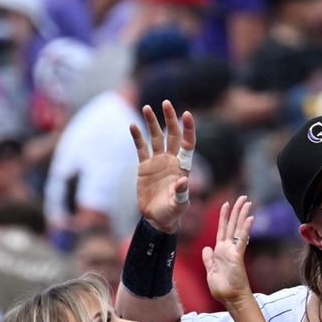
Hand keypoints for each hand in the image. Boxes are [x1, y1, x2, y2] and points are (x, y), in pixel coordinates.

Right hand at [131, 100, 195, 232]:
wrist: (157, 218)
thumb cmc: (171, 213)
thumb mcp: (178, 206)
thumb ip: (181, 194)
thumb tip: (184, 180)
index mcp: (183, 166)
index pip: (188, 143)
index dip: (188, 129)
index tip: (186, 114)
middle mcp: (171, 160)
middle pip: (173, 135)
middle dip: (170, 119)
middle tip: (166, 103)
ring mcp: (158, 162)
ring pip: (156, 137)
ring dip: (152, 123)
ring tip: (147, 107)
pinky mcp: (144, 167)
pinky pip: (141, 148)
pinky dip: (137, 137)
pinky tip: (133, 125)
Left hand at [202, 196, 253, 304]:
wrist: (230, 298)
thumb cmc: (221, 288)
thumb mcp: (210, 271)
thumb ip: (208, 259)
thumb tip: (206, 248)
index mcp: (220, 251)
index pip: (222, 229)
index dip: (224, 216)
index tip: (227, 204)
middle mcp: (228, 248)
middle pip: (232, 225)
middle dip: (237, 210)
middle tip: (243, 197)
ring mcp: (234, 251)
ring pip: (238, 229)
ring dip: (242, 215)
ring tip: (247, 202)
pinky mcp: (238, 256)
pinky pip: (241, 240)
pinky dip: (245, 230)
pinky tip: (249, 219)